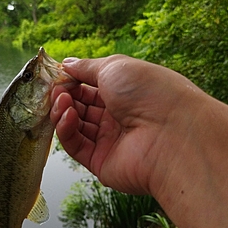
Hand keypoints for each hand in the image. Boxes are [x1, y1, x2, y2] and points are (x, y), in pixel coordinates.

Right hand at [51, 55, 203, 195]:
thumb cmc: (152, 93)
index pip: (91, 87)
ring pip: (75, 126)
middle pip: (81, 106)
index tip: (57, 75)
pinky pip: (76, 146)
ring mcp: (110, 141)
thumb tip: (67, 64)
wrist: (174, 134)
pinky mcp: (102, 162)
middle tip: (54, 89)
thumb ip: (87, 67)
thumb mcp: (116, 68)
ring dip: (63, 111)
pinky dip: (66, 130)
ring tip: (60, 100)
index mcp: (126, 93)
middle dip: (65, 96)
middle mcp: (119, 117)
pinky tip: (66, 115)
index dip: (72, 80)